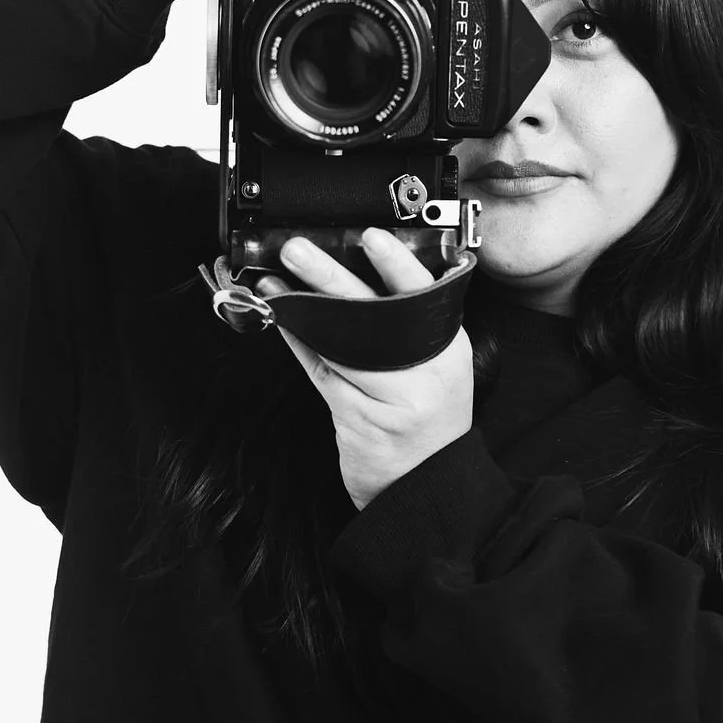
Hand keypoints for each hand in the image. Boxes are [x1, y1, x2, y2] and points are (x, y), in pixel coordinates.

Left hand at [256, 229, 473, 510]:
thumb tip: (363, 270)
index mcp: (447, 347)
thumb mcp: (436, 365)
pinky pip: (321, 368)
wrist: (422, 484)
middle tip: (299, 250)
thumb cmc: (425, 417)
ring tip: (274, 278)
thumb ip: (411, 324)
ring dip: (301, 305)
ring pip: (339, 341)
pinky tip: (281, 314)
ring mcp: (391, 397)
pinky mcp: (357, 418)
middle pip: (371, 313)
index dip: (395, 265)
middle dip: (330, 276)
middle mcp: (423, 370)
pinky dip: (298, 338)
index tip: (371, 237)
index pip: (422, 295)